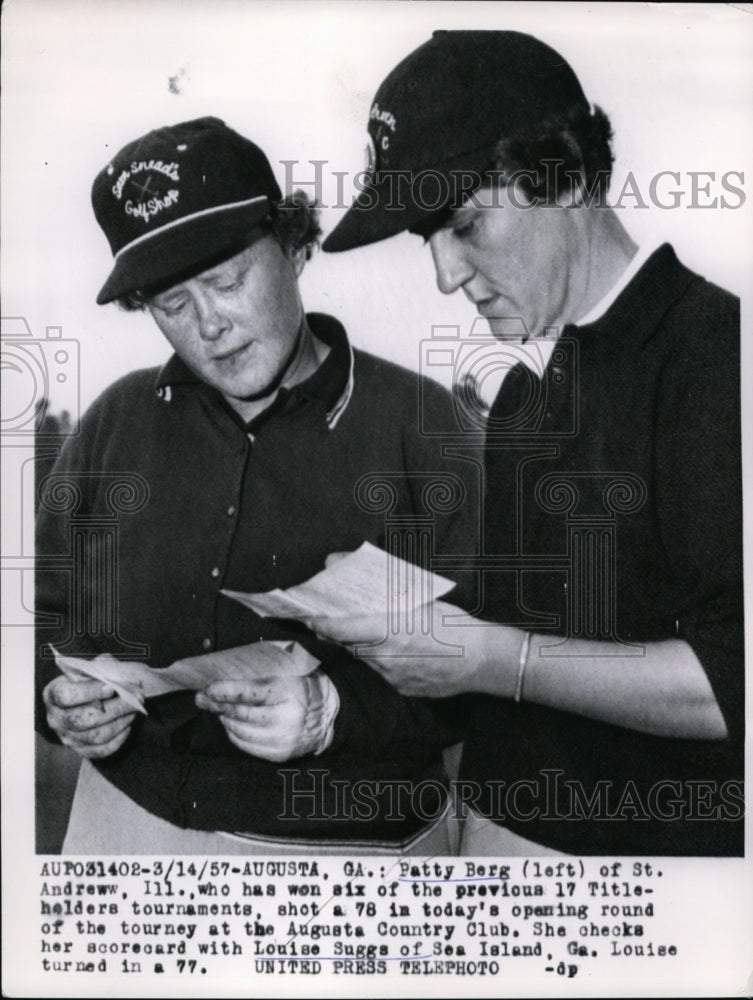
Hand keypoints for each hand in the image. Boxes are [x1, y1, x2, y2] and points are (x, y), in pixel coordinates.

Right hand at [43, 676, 137, 758]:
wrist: (89, 699)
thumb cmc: (92, 681)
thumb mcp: (93, 668)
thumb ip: (102, 668)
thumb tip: (116, 676)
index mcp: (53, 694)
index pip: (65, 696)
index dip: (89, 692)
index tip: (111, 688)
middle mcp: (55, 719)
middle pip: (83, 719)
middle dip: (114, 709)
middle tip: (134, 700)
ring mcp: (67, 737)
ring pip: (95, 736)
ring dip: (119, 722)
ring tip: (134, 710)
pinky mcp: (80, 750)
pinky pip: (101, 750)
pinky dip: (118, 739)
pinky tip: (127, 726)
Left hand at [195, 671, 338, 761]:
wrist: (331, 717)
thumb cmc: (306, 686)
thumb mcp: (293, 669)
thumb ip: (266, 668)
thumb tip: (230, 666)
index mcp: (289, 692)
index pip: (251, 693)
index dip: (226, 691)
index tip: (207, 688)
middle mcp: (286, 718)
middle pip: (241, 714)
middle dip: (217, 705)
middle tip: (201, 698)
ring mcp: (282, 739)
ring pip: (239, 731)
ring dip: (225, 719)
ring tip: (220, 709)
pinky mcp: (279, 754)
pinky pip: (246, 746)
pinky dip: (234, 734)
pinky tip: (233, 723)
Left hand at [309, 600, 494, 697]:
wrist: (484, 660)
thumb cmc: (454, 623)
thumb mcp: (421, 599)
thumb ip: (386, 588)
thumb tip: (355, 567)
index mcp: (387, 631)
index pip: (340, 629)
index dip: (321, 623)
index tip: (309, 615)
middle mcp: (385, 658)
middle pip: (350, 646)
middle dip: (340, 633)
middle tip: (335, 620)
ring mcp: (393, 678)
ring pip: (367, 660)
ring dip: (364, 646)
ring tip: (373, 632)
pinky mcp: (403, 689)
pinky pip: (384, 673)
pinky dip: (384, 661)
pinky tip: (399, 651)